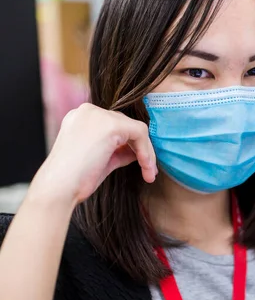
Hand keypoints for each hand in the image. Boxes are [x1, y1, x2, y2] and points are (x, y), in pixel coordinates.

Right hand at [29, 103, 156, 205]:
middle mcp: (88, 111)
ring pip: (136, 129)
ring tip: (150, 174)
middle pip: (127, 125)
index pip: (115, 125)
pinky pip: (140, 134)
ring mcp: (99, 115)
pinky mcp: (111, 125)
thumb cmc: (75, 180)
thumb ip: (118, 149)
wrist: (59, 188)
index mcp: (80, 117)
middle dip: (141, 149)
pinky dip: (146, 152)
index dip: (130, 144)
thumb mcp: (100, 158)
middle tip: (149, 171)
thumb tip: (138, 150)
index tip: (141, 164)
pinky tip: (146, 168)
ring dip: (147, 153)